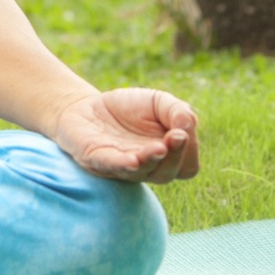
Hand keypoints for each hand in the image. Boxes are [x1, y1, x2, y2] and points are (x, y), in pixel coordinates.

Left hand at [51, 87, 199, 183]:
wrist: (85, 106)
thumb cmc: (127, 109)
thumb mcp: (158, 102)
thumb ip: (178, 111)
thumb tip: (186, 127)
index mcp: (165, 158)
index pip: (187, 166)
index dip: (190, 152)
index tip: (182, 131)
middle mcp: (145, 168)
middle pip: (167, 173)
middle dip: (175, 156)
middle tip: (176, 136)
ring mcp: (120, 166)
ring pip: (141, 172)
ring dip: (151, 161)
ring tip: (158, 148)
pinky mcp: (95, 159)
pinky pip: (111, 166)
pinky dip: (122, 164)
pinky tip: (134, 160)